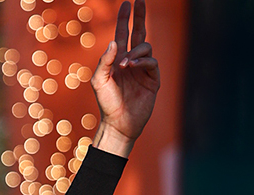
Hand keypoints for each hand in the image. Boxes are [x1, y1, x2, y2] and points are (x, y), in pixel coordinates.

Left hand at [89, 0, 160, 156]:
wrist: (119, 122)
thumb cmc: (106, 103)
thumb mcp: (99, 81)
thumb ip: (105, 61)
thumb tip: (114, 42)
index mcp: (118, 60)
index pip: (123, 34)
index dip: (125, 19)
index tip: (128, 3)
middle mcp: (131, 62)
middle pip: (139, 33)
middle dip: (139, 17)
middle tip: (140, 0)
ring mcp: (143, 69)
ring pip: (145, 47)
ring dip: (135, 52)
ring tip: (124, 65)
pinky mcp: (153, 79)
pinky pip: (152, 62)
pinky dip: (142, 61)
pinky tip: (133, 67)